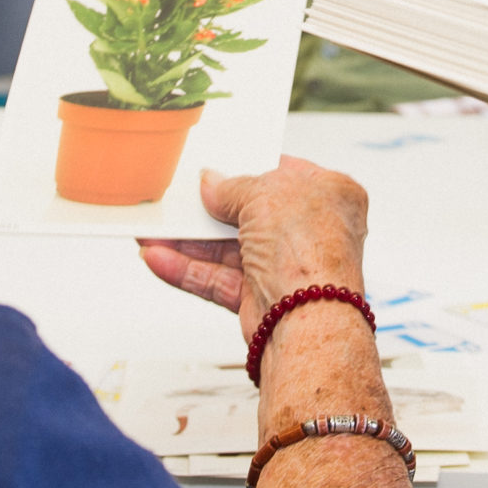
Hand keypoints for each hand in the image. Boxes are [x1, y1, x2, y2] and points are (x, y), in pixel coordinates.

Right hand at [137, 157, 369, 341]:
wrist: (310, 319)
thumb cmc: (311, 251)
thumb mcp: (265, 194)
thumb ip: (233, 187)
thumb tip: (213, 184)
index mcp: (332, 195)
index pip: (286, 176)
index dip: (251, 171)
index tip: (220, 168)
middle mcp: (312, 232)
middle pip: (253, 215)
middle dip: (212, 211)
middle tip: (180, 201)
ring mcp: (288, 267)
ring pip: (230, 250)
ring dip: (190, 241)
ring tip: (155, 231)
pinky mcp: (264, 298)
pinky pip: (220, 279)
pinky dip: (189, 269)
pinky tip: (160, 258)